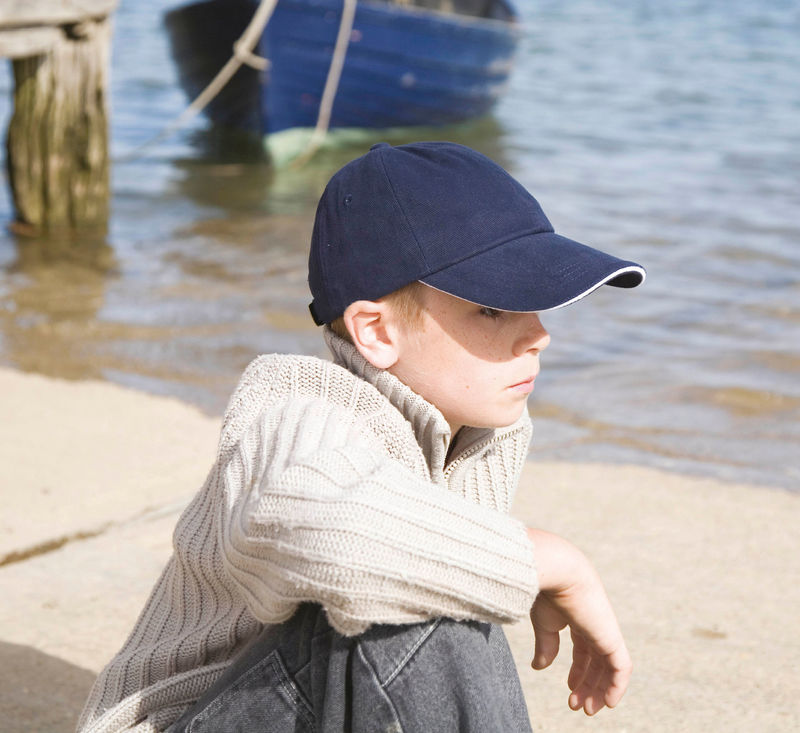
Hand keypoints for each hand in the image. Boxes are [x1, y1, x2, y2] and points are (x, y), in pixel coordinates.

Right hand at [527, 528, 631, 714]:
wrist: (558, 572)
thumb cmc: (547, 592)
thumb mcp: (544, 623)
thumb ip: (546, 645)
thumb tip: (540, 668)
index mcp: (579, 619)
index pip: (584, 650)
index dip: (579, 672)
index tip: (569, 689)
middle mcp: (595, 626)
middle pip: (598, 662)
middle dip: (589, 685)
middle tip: (578, 707)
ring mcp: (605, 632)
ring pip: (609, 669)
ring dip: (600, 691)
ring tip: (587, 709)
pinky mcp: (612, 638)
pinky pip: (621, 668)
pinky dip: (617, 687)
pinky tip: (608, 703)